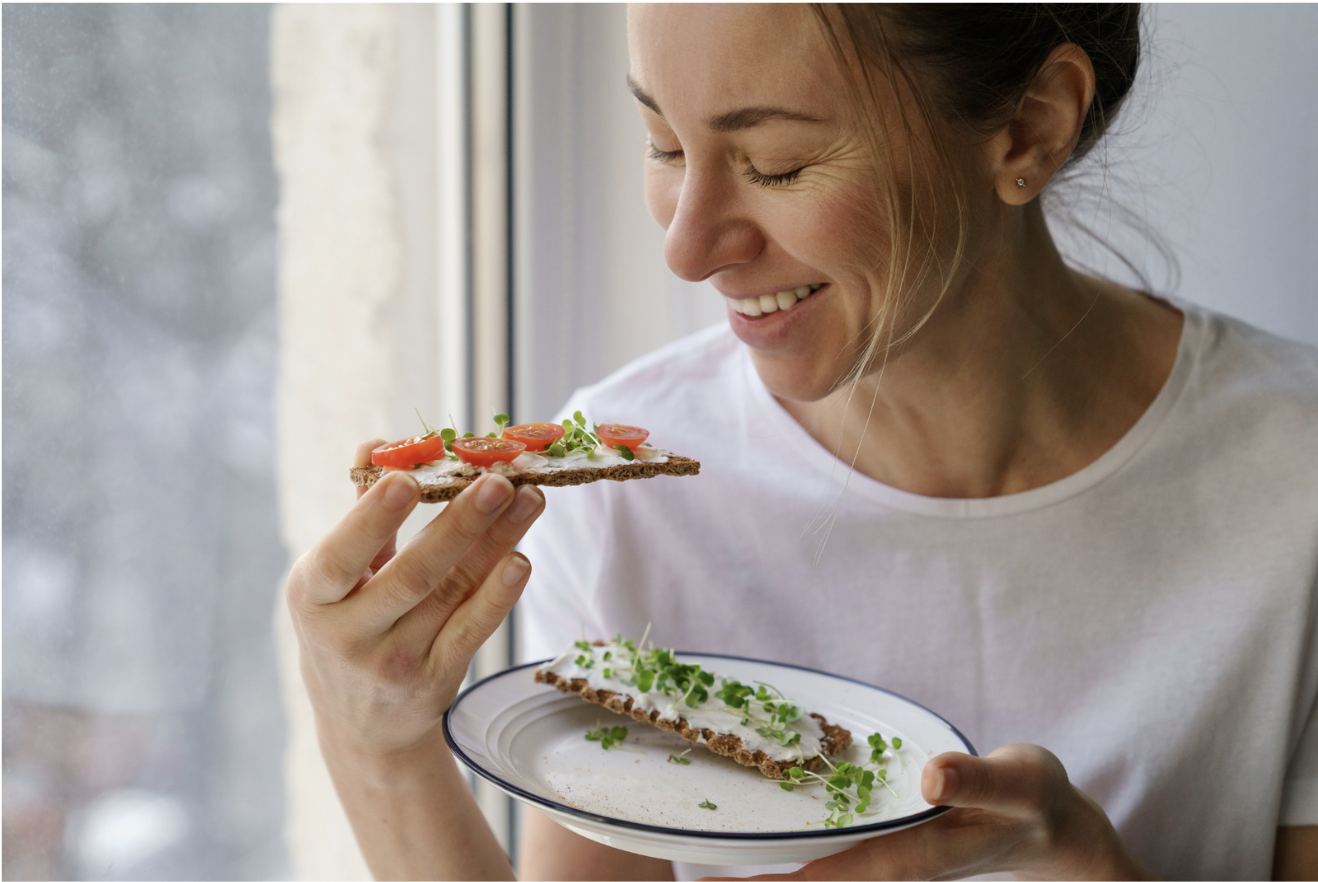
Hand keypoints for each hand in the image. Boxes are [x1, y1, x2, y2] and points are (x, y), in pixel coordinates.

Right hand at [287, 439, 544, 757]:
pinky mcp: (436, 680)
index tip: (408, 478)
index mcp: (314, 595)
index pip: (342, 556)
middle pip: (413, 575)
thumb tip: (378, 444)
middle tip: (497, 481)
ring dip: (496, 543)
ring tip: (529, 499)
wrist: (361, 726)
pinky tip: (521, 559)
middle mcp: (350, 634)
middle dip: (459, 525)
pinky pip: (473, 630)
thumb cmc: (347, 625)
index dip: (373, 518)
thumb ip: (361, 513)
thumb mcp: (334, 578)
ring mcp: (395, 662)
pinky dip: (498, 596)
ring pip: (453, 594)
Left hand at [732, 745, 1156, 880]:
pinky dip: (787, 848)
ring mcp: (882, 854)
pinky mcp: (880, 839)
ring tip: (699, 870)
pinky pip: (824, 849)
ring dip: (763, 871)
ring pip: (810, 870)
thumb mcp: (1015, 786)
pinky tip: (755, 836)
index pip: (829, 877)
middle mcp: (887, 863)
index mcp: (911, 856)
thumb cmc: (1030, 801)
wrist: (1046, 822)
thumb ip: (975, 784)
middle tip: (689, 880)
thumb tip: (930, 779)